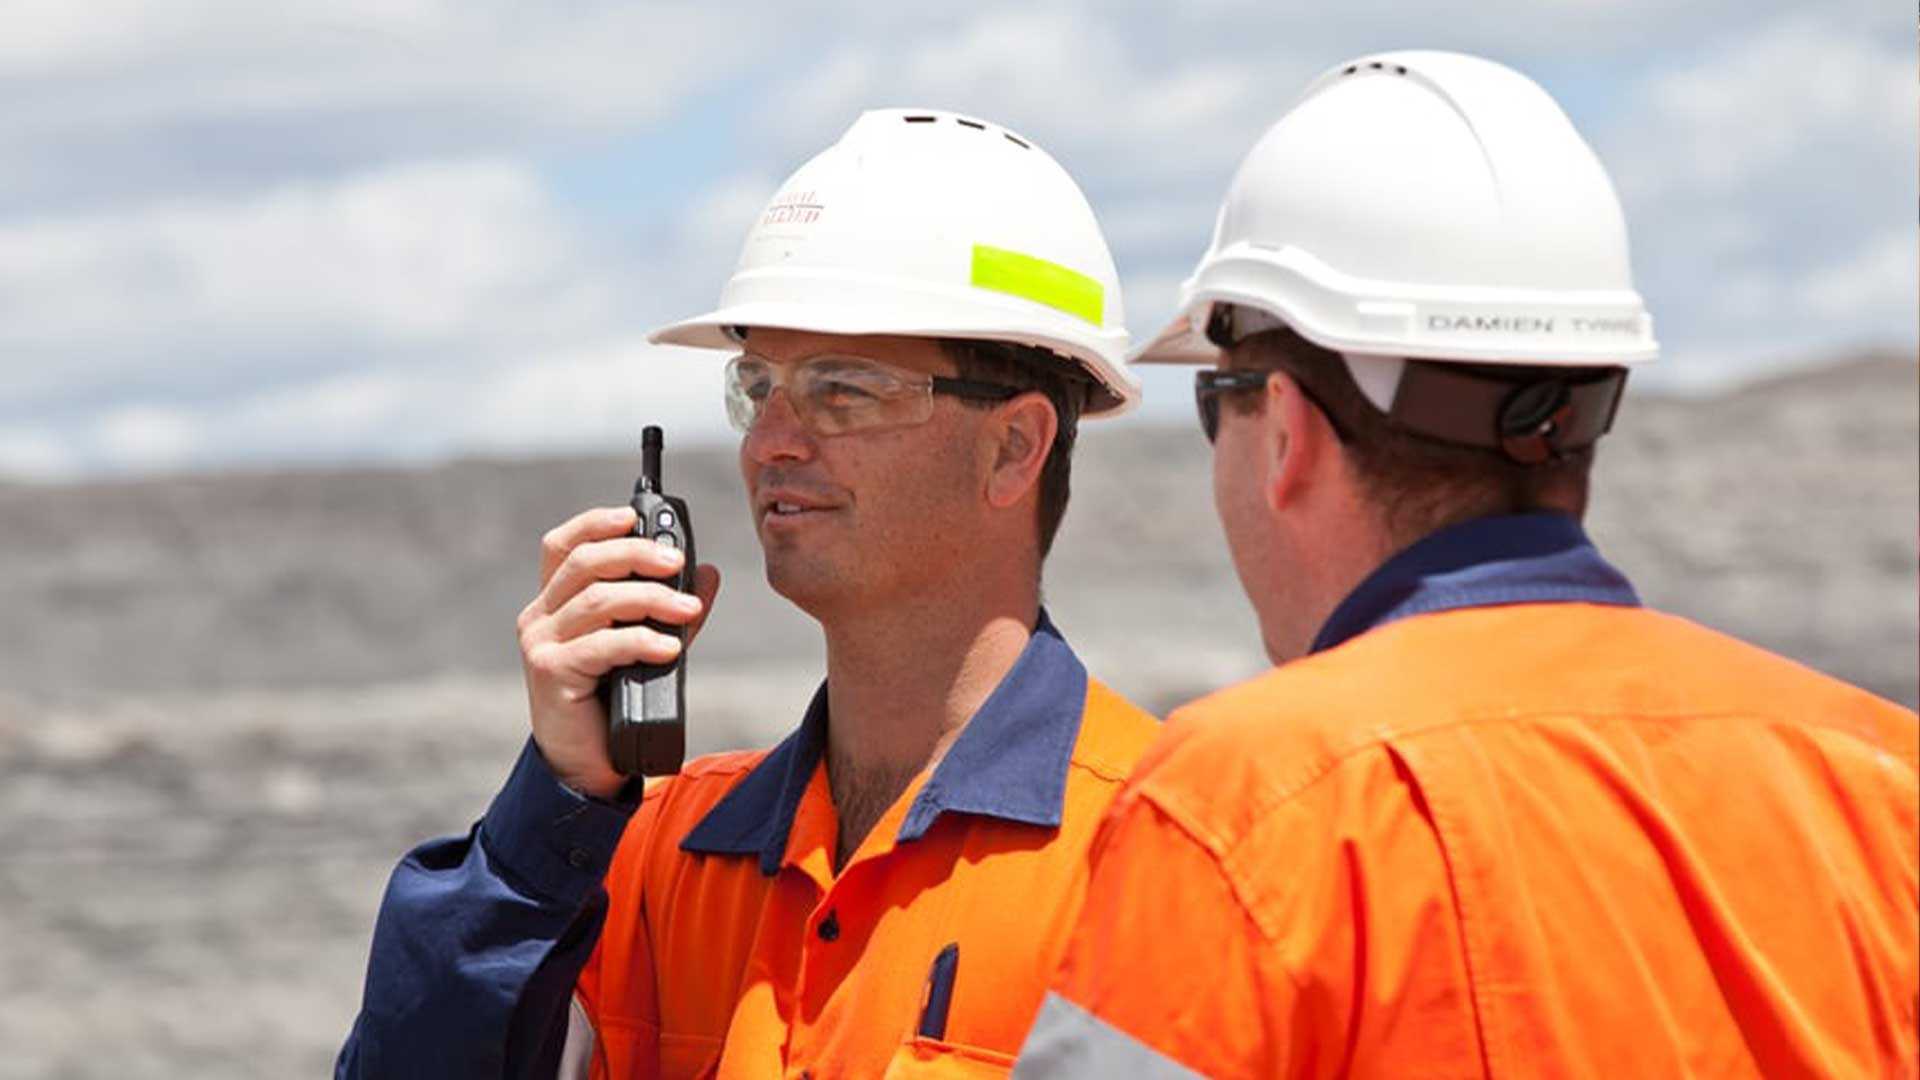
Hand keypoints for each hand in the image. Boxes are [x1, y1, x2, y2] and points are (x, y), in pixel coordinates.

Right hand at [516, 506, 721, 798]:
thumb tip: (709, 573)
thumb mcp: (646, 644)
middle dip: (636, 554)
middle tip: (678, 561)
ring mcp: (541, 643)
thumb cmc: (613, 698)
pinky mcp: (550, 672)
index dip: (596, 523)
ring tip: (688, 609)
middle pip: (585, 563)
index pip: (564, 545)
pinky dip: (641, 640)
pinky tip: (670, 646)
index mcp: (557, 600)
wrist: (587, 762)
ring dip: (650, 599)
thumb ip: (672, 609)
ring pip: (597, 601)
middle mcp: (541, 615)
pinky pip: (600, 645)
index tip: (635, 516)